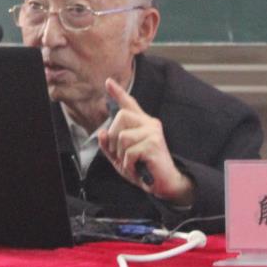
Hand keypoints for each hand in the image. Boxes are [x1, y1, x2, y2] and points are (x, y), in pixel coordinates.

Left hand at [97, 78, 193, 207]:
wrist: (164, 184)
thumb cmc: (143, 170)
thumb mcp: (121, 158)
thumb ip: (110, 146)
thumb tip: (102, 132)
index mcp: (142, 124)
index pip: (129, 104)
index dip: (118, 92)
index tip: (108, 82)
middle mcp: (150, 124)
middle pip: (120, 117)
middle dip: (114, 138)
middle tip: (121, 155)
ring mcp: (153, 132)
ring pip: (122, 137)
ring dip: (121, 155)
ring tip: (131, 163)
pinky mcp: (154, 144)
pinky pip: (129, 152)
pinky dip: (128, 164)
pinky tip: (136, 169)